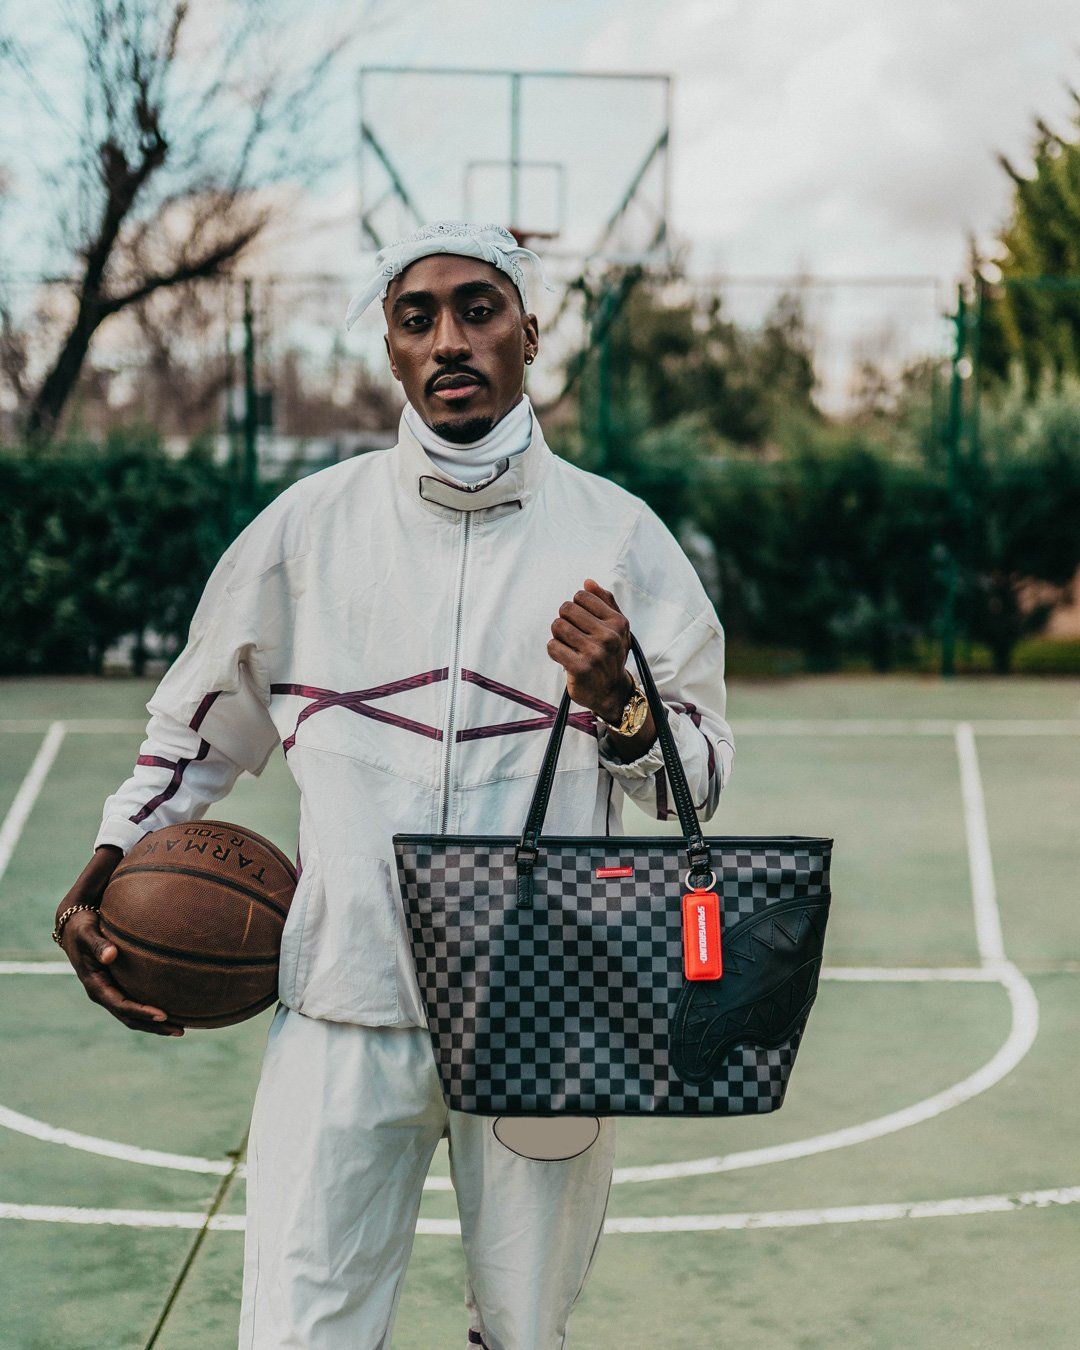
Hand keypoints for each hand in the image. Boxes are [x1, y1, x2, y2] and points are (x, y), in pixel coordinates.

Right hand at [55, 847, 184, 1036]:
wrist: (73, 927)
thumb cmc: (82, 927)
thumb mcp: (86, 933)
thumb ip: (98, 945)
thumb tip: (111, 955)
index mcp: (95, 986)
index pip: (121, 1006)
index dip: (142, 1012)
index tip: (163, 1015)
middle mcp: (103, 993)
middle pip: (130, 1018)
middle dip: (154, 1026)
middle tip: (181, 1030)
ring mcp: (110, 991)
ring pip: (134, 1015)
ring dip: (155, 1023)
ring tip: (182, 1027)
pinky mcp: (117, 985)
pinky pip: (136, 1002)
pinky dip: (152, 1009)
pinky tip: (173, 1007)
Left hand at [547, 578, 634, 722]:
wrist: (611, 692)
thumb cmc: (610, 655)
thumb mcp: (616, 628)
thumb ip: (605, 602)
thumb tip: (588, 582)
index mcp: (618, 622)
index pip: (581, 596)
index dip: (576, 607)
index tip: (581, 621)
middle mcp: (609, 637)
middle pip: (567, 609)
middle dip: (565, 620)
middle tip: (572, 635)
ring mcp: (595, 653)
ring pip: (557, 626)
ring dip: (558, 636)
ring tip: (568, 645)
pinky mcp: (580, 668)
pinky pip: (552, 646)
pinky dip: (554, 650)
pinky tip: (564, 657)